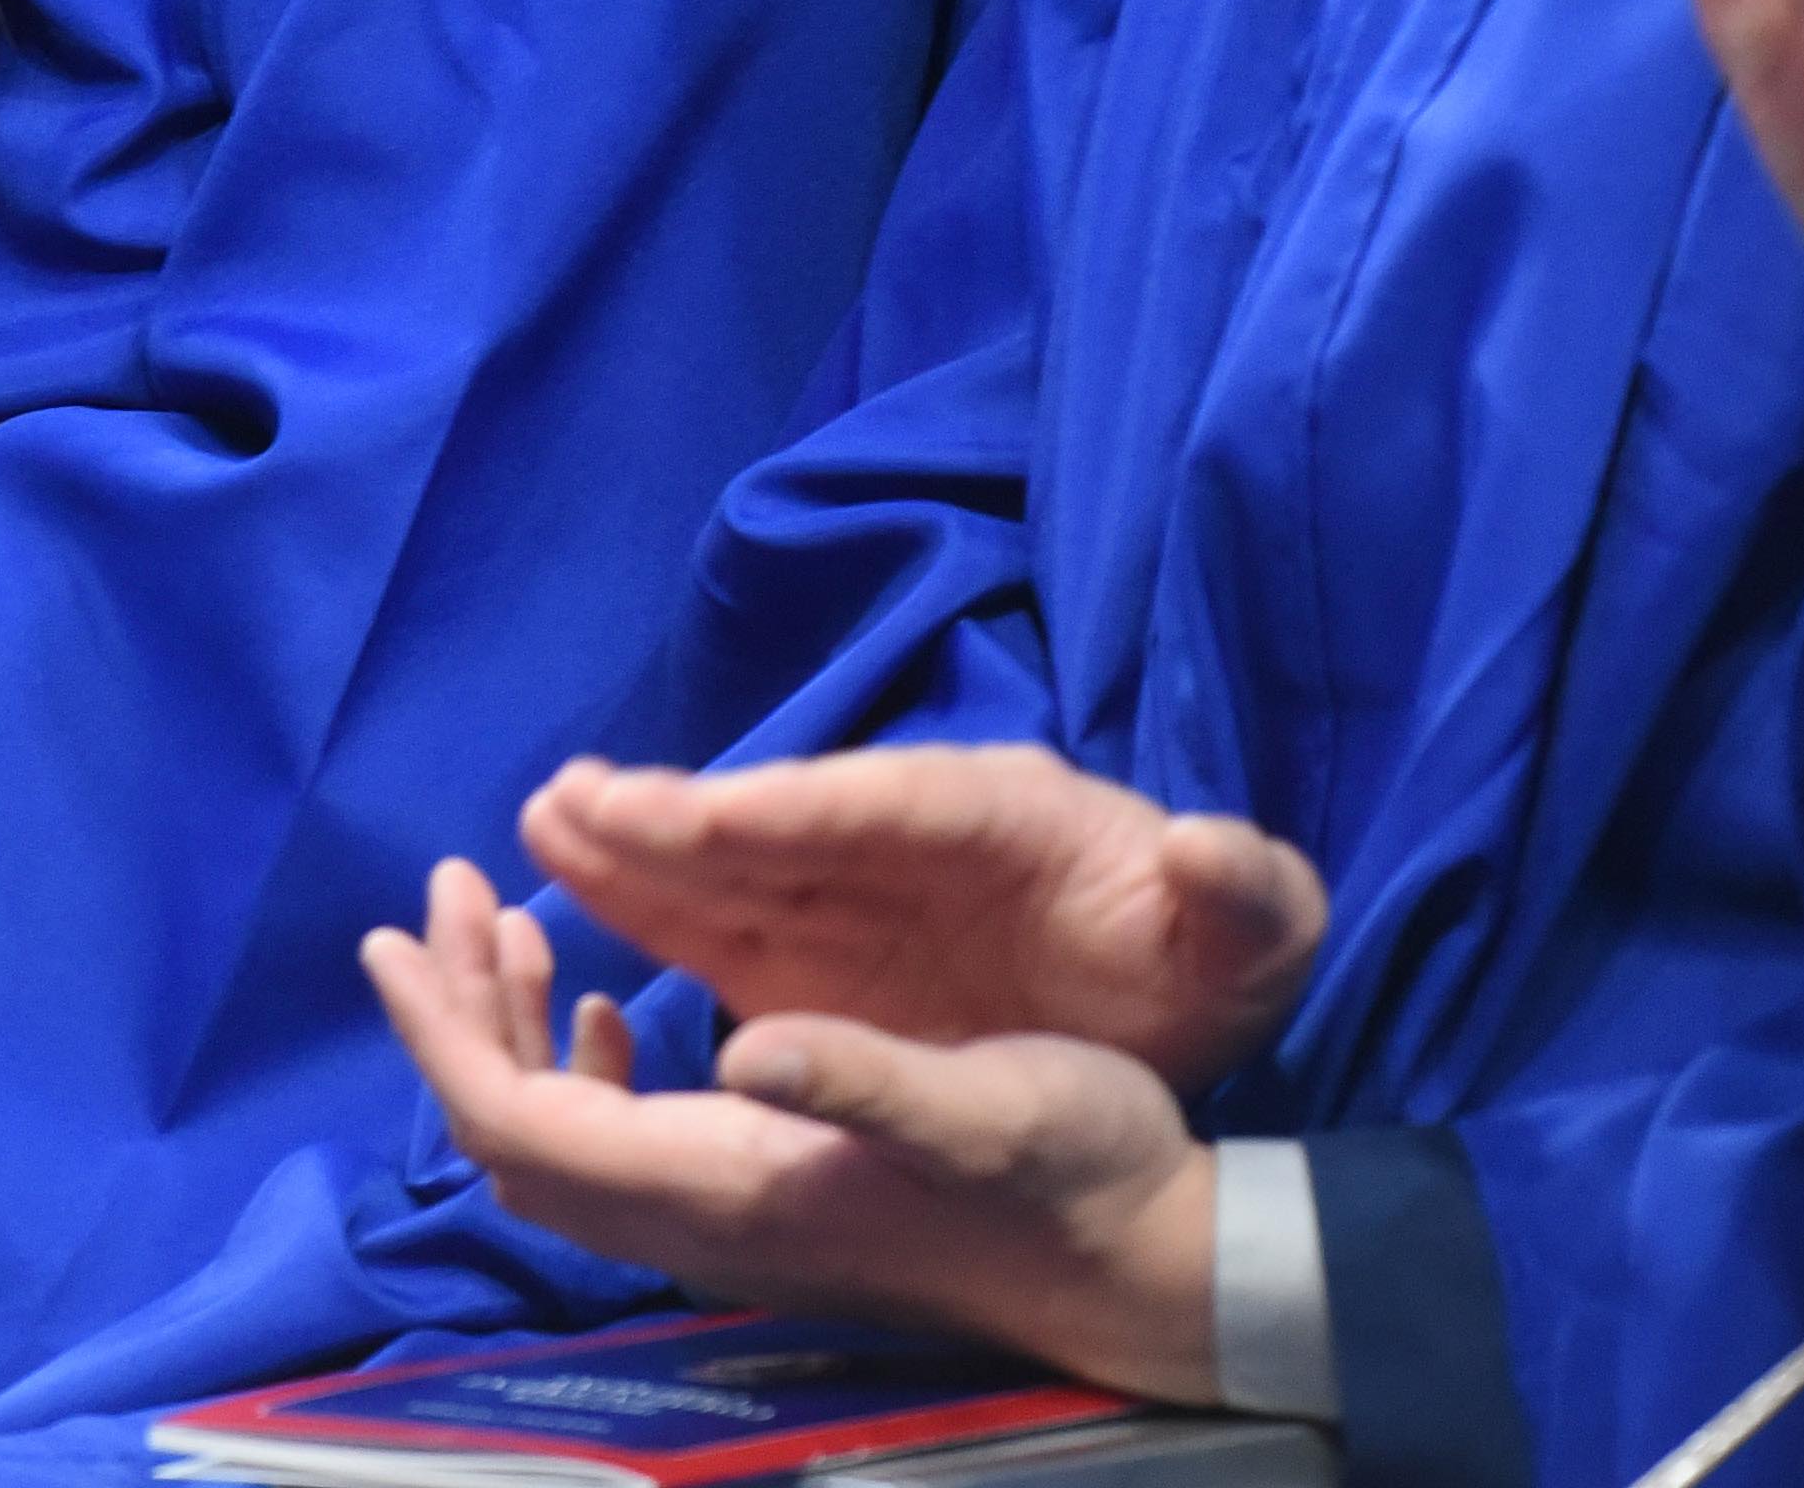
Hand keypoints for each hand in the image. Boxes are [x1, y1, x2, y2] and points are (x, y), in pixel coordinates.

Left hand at [363, 857, 1218, 1403]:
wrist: (1145, 1269)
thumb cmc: (1076, 1172)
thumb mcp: (983, 1111)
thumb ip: (858, 1081)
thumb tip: (742, 1041)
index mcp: (732, 1188)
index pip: (519, 1124)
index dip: (444, 1032)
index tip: (396, 931)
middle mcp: (707, 1224)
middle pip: (514, 1136)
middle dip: (459, 1015)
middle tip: (447, 896)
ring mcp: (732, 1226)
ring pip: (559, 1144)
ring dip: (514, 1034)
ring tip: (513, 926)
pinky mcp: (766, 1209)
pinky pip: (621, 1152)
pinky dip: (584, 1069)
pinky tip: (615, 1009)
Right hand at [517, 746, 1321, 1093]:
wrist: (1180, 1001)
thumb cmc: (1210, 959)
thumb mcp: (1258, 934)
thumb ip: (1247, 894)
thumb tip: (1209, 850)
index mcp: (1005, 816)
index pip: (882, 805)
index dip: (787, 808)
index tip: (696, 813)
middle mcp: (909, 838)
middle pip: (785, 824)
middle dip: (683, 817)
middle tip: (573, 801)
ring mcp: (857, 891)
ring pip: (738, 865)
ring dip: (644, 849)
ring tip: (545, 821)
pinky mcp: (825, 950)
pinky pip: (727, 921)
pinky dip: (654, 902)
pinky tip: (574, 882)